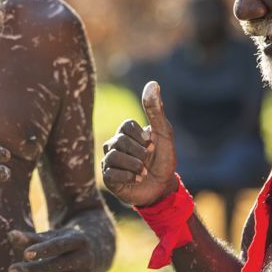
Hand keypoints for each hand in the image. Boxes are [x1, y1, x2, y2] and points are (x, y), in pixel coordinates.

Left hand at [6, 226, 96, 271]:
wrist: (94, 253)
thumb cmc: (66, 242)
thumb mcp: (53, 236)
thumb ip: (31, 238)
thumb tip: (10, 235)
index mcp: (79, 240)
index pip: (59, 246)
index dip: (42, 250)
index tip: (24, 254)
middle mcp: (85, 259)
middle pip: (57, 266)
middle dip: (33, 270)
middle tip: (11, 271)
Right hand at [101, 81, 178, 206]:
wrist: (163, 188)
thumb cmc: (163, 160)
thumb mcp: (164, 134)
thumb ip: (155, 110)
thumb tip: (153, 83)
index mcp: (125, 133)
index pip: (125, 126)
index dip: (141, 136)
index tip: (152, 144)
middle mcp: (114, 145)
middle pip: (119, 141)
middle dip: (139, 152)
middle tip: (148, 160)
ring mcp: (109, 161)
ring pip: (113, 157)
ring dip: (134, 165)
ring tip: (143, 172)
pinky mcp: (108, 178)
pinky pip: (111, 173)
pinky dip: (128, 176)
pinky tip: (137, 179)